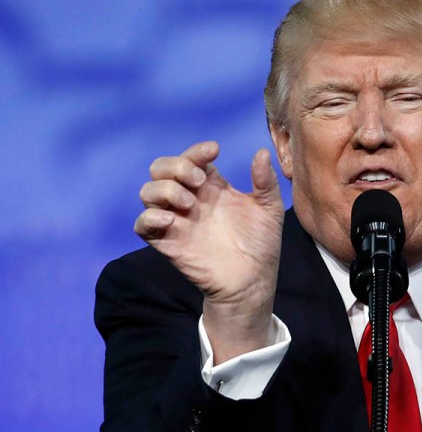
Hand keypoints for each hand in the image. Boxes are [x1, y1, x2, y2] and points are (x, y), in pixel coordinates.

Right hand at [134, 141, 284, 361]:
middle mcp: (190, 199)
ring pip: (148, 192)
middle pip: (161, 168)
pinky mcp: (167, 242)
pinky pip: (141, 225)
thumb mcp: (270, 208)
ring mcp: (176, 220)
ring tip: (189, 203)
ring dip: (164, 189)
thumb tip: (262, 152)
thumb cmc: (261, 243)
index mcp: (212, 186)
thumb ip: (265, 181)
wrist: (253, 280)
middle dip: (175, 166)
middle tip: (198, 180)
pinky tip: (170, 219)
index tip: (214, 151)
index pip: (192, 158)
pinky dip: (149, 217)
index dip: (197, 151)